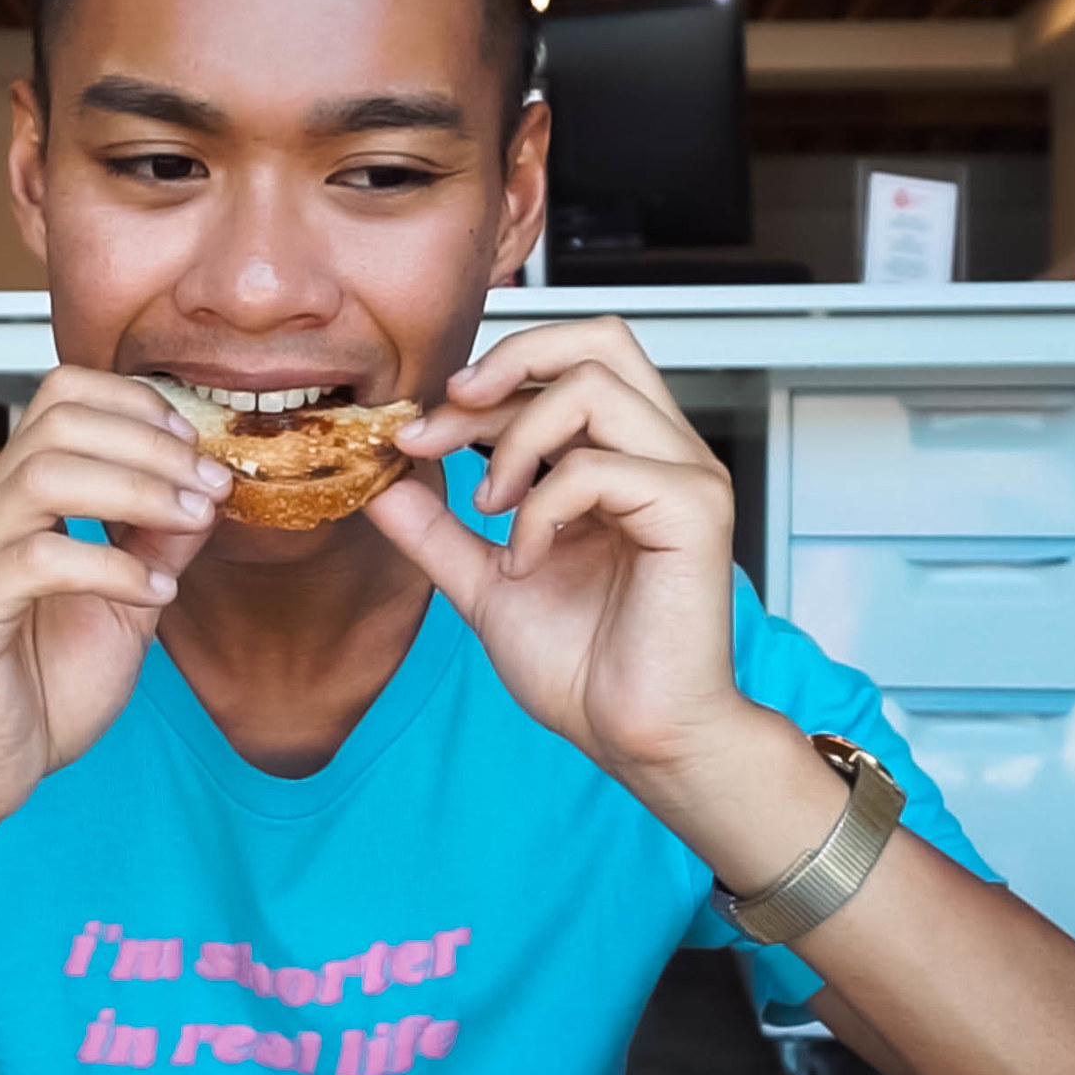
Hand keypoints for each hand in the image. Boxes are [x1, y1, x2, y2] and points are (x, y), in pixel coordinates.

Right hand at [0, 367, 225, 837]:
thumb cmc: (44, 688)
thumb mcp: (126, 606)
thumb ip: (158, 545)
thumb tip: (209, 490)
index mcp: (10, 499)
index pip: (61, 397)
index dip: (137, 406)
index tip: (198, 450)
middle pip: (57, 423)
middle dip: (151, 445)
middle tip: (212, 484)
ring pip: (43, 477)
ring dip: (137, 491)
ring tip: (192, 522)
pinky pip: (36, 562)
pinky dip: (110, 568)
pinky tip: (153, 595)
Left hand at [367, 318, 770, 803]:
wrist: (633, 736)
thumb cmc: (585, 666)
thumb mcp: (484, 582)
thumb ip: (438, 529)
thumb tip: (381, 480)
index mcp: (623, 456)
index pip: (562, 363)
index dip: (482, 380)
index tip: (416, 432)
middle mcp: (662, 452)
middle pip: (599, 338)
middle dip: (508, 363)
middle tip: (451, 413)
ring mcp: (686, 477)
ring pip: (595, 385)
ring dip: (519, 439)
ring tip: (493, 506)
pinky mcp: (694, 512)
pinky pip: (600, 467)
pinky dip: (543, 508)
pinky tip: (527, 560)